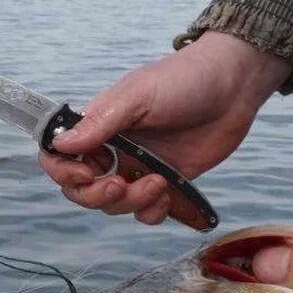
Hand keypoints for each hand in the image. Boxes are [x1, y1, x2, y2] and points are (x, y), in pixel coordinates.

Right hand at [39, 31, 290, 223]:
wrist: (234, 86)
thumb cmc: (183, 80)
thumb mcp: (138, 96)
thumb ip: (100, 124)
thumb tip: (61, 144)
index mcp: (97, 127)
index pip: (59, 156)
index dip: (63, 172)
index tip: (87, 173)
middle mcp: (112, 150)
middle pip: (81, 190)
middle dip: (96, 196)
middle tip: (121, 186)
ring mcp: (138, 168)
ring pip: (114, 205)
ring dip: (131, 203)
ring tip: (159, 183)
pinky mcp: (166, 182)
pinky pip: (146, 211)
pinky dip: (152, 212)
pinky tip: (168, 196)